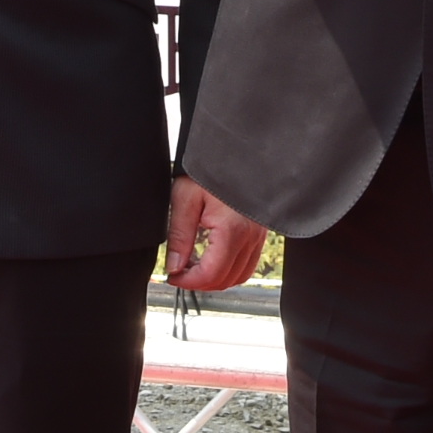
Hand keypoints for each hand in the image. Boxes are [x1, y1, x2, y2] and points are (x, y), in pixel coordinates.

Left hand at [163, 175, 268, 291]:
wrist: (238, 150)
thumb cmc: (213, 167)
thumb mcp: (185, 197)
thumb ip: (179, 236)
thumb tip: (174, 266)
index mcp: (232, 230)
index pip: (210, 274)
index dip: (187, 282)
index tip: (172, 276)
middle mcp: (250, 237)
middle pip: (225, 281)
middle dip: (199, 283)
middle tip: (179, 272)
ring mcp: (258, 236)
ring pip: (239, 276)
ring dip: (215, 279)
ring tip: (194, 265)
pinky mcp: (260, 233)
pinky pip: (248, 264)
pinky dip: (229, 269)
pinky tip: (211, 257)